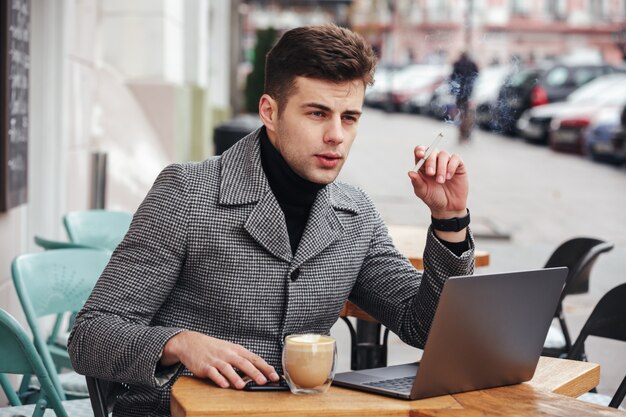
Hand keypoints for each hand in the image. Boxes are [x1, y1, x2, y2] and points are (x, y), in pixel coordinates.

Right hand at [160, 331, 278, 388]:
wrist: (192, 342)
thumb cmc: (215, 349)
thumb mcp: (231, 350)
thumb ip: (244, 360)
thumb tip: (262, 371)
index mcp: (237, 350)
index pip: (255, 358)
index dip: (265, 367)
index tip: (275, 376)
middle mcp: (228, 354)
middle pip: (244, 363)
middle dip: (255, 373)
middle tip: (264, 381)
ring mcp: (216, 360)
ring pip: (228, 368)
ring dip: (236, 377)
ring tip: (243, 386)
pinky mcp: (205, 366)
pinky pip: (213, 373)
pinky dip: (219, 379)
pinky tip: (224, 385)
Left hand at [407, 145, 467, 219]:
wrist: (448, 207)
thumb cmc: (433, 198)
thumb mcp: (423, 192)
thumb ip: (417, 182)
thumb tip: (410, 172)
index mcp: (423, 166)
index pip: (420, 151)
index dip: (420, 150)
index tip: (421, 155)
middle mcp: (434, 162)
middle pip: (431, 151)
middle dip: (430, 161)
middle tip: (431, 174)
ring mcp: (446, 162)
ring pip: (443, 155)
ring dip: (441, 168)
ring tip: (441, 181)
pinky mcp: (458, 166)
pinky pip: (455, 158)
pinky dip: (451, 166)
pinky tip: (449, 177)